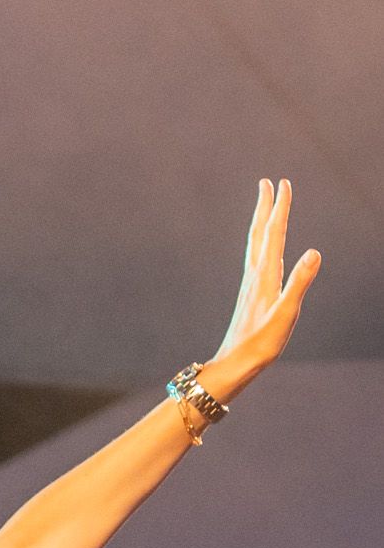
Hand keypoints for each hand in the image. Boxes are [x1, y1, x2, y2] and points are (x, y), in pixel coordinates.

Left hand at [207, 179, 320, 397]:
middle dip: (265, 207)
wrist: (234, 364)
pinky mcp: (250, 295)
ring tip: (265, 207)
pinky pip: (256, 259)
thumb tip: (314, 252)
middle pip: (259, 233)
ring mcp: (251, 284)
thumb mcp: (285, 314)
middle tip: (267, 182)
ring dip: (261, 222)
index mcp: (265, 275)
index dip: (280, 208)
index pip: (274, 233)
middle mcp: (255, 275)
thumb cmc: (260, 344)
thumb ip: (299, 283)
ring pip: (255, 244)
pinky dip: (261, 244)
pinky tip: (264, 249)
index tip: (284, 183)